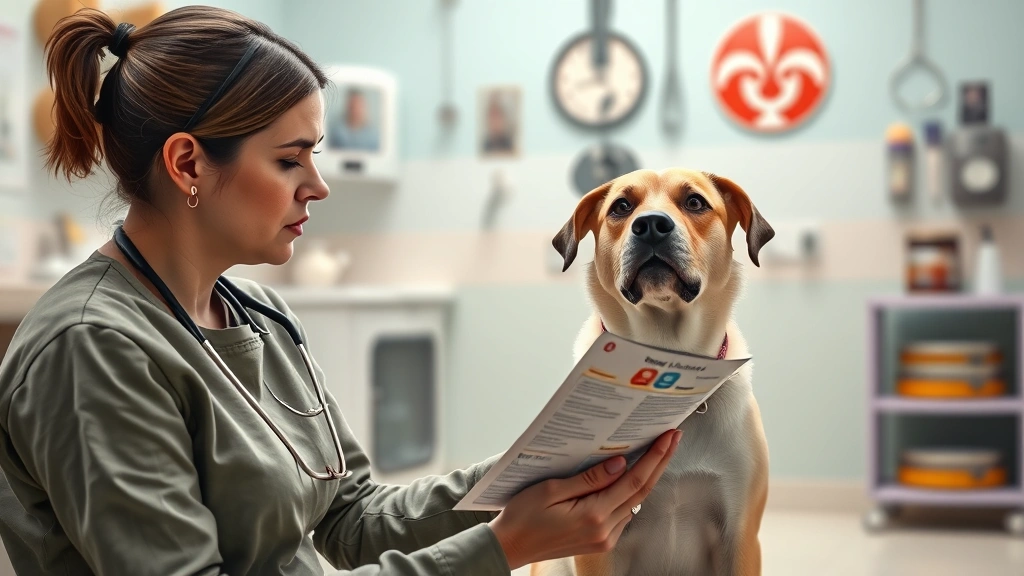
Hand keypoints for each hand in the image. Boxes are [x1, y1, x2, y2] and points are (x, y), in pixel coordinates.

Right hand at [488, 429, 681, 569]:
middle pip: (642, 491)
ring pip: (636, 502)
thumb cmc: (523, 516)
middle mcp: (604, 530)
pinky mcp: (601, 541)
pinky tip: (634, 476)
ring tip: (657, 451)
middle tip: (673, 438)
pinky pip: (624, 513)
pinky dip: (632, 492)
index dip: (654, 457)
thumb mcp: (551, 489)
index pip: (634, 481)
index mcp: (593, 515)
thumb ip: (590, 478)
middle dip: (660, 462)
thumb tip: (621, 463)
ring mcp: (605, 538)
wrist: (510, 546)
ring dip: (648, 476)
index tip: (667, 437)